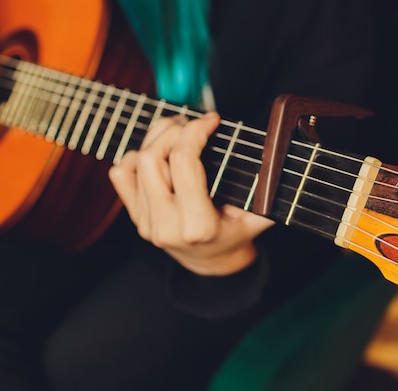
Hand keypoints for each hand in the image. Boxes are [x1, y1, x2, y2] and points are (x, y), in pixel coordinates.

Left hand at [109, 112, 274, 275]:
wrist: (212, 263)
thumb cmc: (236, 235)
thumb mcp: (260, 217)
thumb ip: (269, 191)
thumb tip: (276, 156)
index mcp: (199, 225)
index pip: (184, 161)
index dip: (196, 130)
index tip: (212, 120)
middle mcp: (167, 225)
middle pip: (152, 157)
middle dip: (173, 130)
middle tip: (193, 124)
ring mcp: (147, 223)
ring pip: (135, 162)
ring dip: (155, 138)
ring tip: (177, 131)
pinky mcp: (137, 217)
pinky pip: (121, 175)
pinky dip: (135, 156)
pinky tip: (157, 154)